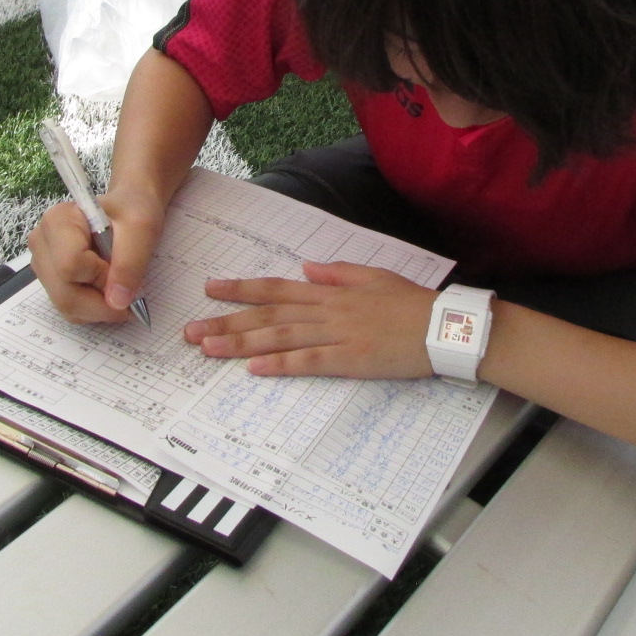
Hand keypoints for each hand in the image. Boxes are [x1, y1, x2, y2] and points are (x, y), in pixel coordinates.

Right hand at [27, 189, 163, 323]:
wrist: (128, 209)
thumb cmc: (132, 211)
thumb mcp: (141, 229)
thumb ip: (129, 264)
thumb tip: (116, 303)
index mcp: (57, 221)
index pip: (70, 265)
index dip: (101, 277)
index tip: (121, 267)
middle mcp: (41, 243)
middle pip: (64, 294)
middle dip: (102, 302)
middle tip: (127, 291)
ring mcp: (43, 264)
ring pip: (66, 306)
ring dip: (99, 308)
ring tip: (117, 286)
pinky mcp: (50, 280)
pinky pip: (70, 309)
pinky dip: (93, 309)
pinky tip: (106, 290)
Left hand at [186, 262, 439, 378]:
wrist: (444, 326)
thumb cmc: (412, 303)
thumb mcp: (374, 276)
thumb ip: (338, 272)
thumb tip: (307, 268)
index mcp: (331, 290)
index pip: (276, 287)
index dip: (241, 288)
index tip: (210, 289)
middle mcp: (327, 310)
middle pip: (267, 313)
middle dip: (226, 321)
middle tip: (191, 330)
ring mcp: (337, 334)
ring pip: (279, 336)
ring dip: (240, 342)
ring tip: (208, 348)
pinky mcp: (350, 360)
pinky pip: (309, 361)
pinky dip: (280, 363)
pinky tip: (254, 368)